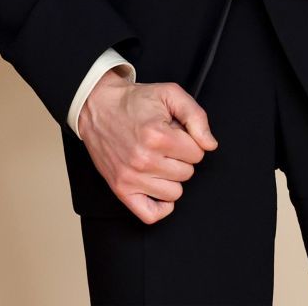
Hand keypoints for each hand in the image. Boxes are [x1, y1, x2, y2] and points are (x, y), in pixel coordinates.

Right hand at [76, 69, 217, 223]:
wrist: (98, 106)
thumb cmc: (133, 101)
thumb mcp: (169, 94)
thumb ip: (196, 116)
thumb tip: (210, 144)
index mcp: (158, 136)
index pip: (198, 153)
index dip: (190, 141)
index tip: (176, 134)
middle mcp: (144, 159)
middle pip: (187, 173)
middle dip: (180, 158)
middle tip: (164, 144)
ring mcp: (131, 177)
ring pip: (174, 193)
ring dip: (171, 177)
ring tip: (157, 160)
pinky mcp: (121, 189)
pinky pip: (151, 214)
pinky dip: (160, 206)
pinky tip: (158, 186)